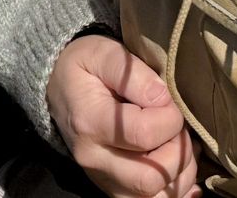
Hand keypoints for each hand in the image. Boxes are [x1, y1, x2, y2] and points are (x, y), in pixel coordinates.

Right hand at [47, 35, 198, 197]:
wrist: (56, 87)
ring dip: (180, 175)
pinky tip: (180, 167)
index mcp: (90, 123)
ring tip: (180, 145)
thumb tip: (163, 99)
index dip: (170, 118)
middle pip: (150, 179)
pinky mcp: (112, 188)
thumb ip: (134, 73)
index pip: (145, 135)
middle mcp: (94, 160)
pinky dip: (174, 189)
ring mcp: (102, 179)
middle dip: (178, 153)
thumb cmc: (83, 67)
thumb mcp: (102, 53)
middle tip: (178, 127)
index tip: (170, 101)